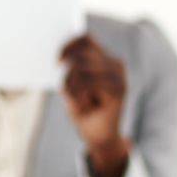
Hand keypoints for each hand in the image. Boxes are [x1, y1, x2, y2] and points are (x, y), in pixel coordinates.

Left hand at [60, 34, 129, 176]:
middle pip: (82, 54)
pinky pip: (89, 83)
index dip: (68, 45)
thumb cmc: (84, 109)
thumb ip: (70, 69)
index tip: (56, 62)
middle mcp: (114, 63)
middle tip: (65, 90)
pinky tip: (85, 105)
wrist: (99, 136)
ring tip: (77, 100)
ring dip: (72, 87)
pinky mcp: (119, 88)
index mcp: (103, 58)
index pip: (86, 39)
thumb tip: (65, 59)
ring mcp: (119, 75)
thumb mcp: (71, 86)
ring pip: (82, 68)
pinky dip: (79, 95)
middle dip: (67, 73)